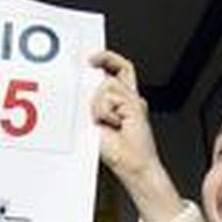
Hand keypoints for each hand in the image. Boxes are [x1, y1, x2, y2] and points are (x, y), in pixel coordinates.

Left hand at [89, 50, 182, 221]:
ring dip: (100, 106)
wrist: (130, 163)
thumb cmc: (114, 149)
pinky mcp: (136, 105)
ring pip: (107, 85)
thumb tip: (85, 89)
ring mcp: (134, 100)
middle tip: (89, 60)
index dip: (108, 60)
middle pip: (118, 68)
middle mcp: (130, 98)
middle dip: (104, 59)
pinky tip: (116, 124)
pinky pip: (112, 98)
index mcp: (121, 102)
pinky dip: (107, 112)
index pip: (118, 73)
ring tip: (108, 123)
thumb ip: (95, 103)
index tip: (92, 58)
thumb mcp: (96, 122)